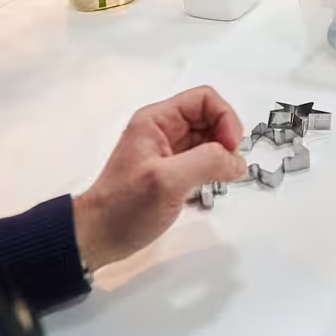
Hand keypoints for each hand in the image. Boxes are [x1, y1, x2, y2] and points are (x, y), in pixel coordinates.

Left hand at [72, 87, 246, 270]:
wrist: (98, 236)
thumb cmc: (125, 207)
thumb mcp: (168, 181)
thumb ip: (207, 162)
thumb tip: (237, 161)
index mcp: (157, 120)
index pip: (204, 99)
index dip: (225, 118)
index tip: (231, 148)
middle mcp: (164, 130)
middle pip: (210, 117)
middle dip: (226, 138)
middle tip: (229, 167)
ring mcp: (168, 151)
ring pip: (209, 139)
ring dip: (222, 155)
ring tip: (222, 179)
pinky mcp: (173, 171)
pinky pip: (203, 159)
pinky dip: (215, 168)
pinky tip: (212, 185)